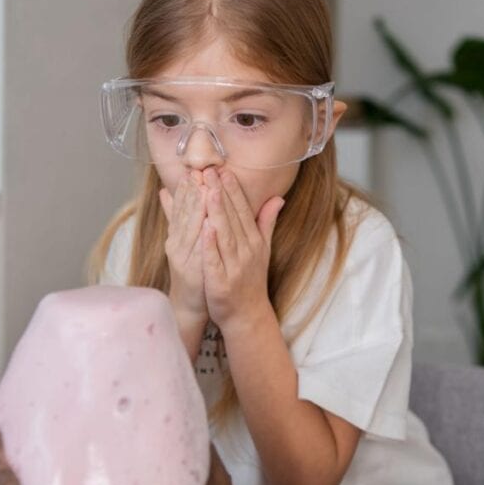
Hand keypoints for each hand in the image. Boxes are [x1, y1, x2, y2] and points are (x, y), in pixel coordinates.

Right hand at [159, 175, 207, 323]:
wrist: (191, 303)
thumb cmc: (193, 269)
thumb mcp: (183, 240)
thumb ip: (175, 216)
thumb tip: (163, 191)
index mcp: (177, 233)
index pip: (181, 204)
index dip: (187, 185)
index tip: (195, 166)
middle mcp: (176, 242)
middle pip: (184, 212)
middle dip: (193, 190)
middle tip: (201, 168)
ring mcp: (182, 257)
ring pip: (190, 228)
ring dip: (197, 207)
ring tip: (205, 187)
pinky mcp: (191, 271)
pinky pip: (198, 251)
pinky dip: (202, 237)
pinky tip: (208, 224)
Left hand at [201, 168, 284, 332]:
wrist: (247, 315)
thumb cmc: (251, 280)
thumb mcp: (263, 249)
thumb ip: (267, 222)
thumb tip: (278, 197)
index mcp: (255, 242)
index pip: (243, 211)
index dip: (233, 190)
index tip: (223, 169)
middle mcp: (247, 252)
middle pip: (233, 218)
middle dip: (222, 193)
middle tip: (210, 170)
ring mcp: (235, 267)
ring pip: (225, 235)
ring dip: (217, 213)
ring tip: (209, 191)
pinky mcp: (222, 283)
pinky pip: (216, 261)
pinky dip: (211, 245)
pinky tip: (205, 229)